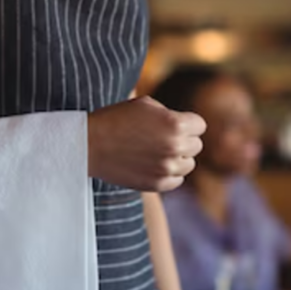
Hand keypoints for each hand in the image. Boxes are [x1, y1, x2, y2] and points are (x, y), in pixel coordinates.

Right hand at [88, 97, 205, 191]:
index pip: (200, 126)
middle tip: (162, 138)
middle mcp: (174, 147)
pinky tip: (155, 165)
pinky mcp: (157, 184)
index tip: (174, 124)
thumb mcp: (146, 104)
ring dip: (178, 158)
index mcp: (175, 124)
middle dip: (183, 140)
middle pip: (196, 146)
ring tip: (158, 151)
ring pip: (189, 164)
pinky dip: (170, 174)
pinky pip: (177, 180)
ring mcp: (167, 168)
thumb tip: (189, 126)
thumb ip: (172, 114)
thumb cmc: (117, 119)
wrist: (90, 145)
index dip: (188, 123)